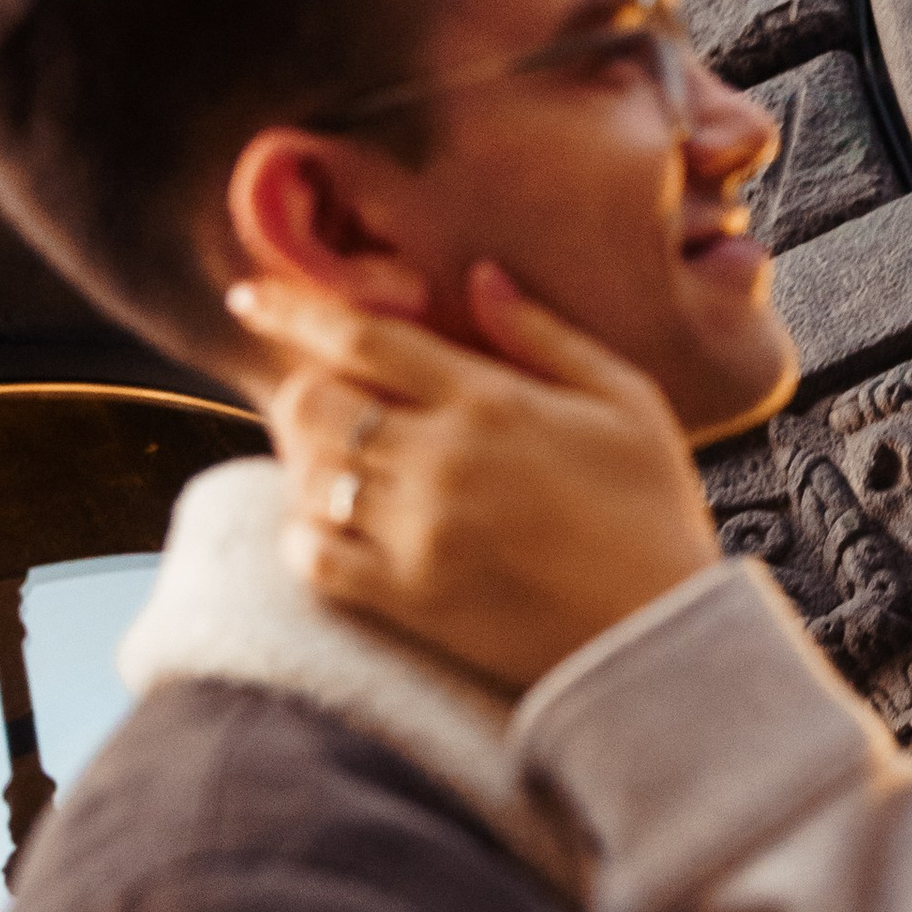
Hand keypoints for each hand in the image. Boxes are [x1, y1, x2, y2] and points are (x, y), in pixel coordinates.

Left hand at [231, 261, 722, 691]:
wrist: (661, 635)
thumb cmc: (654, 509)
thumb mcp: (626, 400)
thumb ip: (544, 335)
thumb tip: (479, 276)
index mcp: (489, 401)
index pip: (360, 336)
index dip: (292, 308)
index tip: (249, 296)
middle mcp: (439, 460)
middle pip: (313, 402)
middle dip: (303, 387)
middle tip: (324, 398)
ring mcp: (415, 533)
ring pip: (305, 475)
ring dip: (306, 460)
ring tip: (335, 461)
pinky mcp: (406, 599)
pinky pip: (312, 556)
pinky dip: (307, 534)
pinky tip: (336, 527)